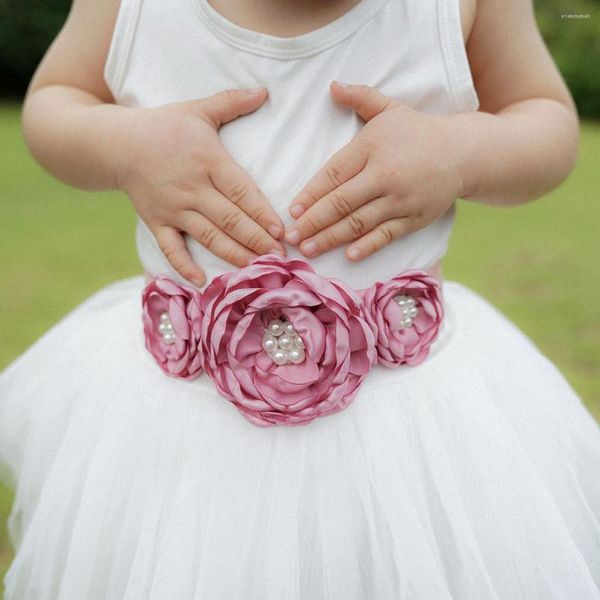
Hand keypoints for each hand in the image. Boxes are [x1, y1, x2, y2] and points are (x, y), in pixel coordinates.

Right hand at [116, 87, 284, 286]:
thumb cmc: (163, 126)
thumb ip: (232, 102)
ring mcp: (173, 208)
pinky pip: (170, 248)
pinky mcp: (156, 221)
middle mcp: (192, 188)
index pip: (241, 192)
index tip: (282, 231)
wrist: (116, 143)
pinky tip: (201, 282)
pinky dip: (184, 266)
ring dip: (233, 255)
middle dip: (257, 240)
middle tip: (280, 258)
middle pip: (230, 219)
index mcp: (207, 161)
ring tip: (257, 270)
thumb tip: (265, 91)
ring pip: (208, 236)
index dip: (262, 213)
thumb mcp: (198, 109)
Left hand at [284, 81, 464, 260]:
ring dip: (331, 238)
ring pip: (359, 223)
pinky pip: (386, 235)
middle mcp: (384, 175)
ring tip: (308, 250)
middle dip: (313, 223)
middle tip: (290, 237)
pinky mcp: (414, 218)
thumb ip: (360, 97)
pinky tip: (349, 256)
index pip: (333, 174)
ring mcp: (400, 199)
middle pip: (341, 203)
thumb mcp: (390, 109)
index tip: (292, 211)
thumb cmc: (419, 131)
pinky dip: (367, 246)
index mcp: (372, 147)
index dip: (310, 194)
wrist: (464, 153)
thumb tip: (332, 85)